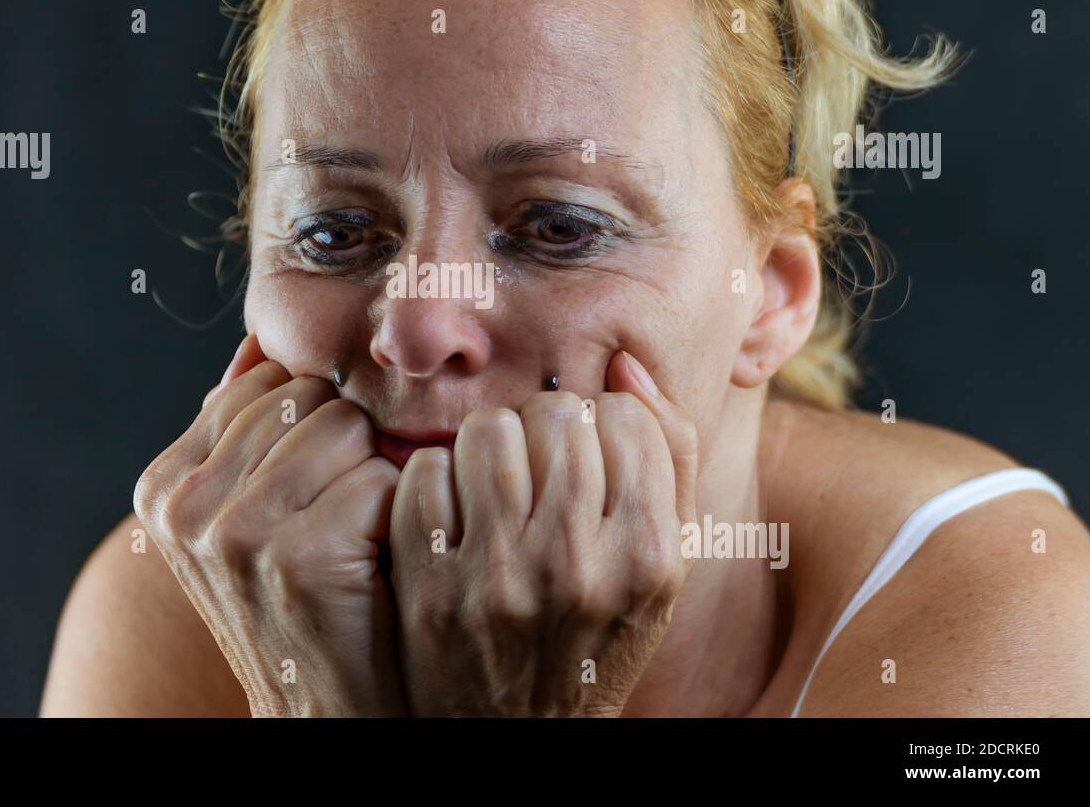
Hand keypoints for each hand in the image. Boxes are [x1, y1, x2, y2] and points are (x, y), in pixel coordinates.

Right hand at [134, 334, 407, 716]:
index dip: (316, 423)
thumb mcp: (250, 512)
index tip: (317, 489)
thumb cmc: (307, 599)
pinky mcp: (293, 555)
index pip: (265, 378)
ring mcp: (230, 530)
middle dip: (347, 447)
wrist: (329, 710)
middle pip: (310, 395)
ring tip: (357, 543)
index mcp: (164, 482)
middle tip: (344, 520)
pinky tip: (376, 565)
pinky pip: (381, 477)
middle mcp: (182, 502)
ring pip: (347, 428)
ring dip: (375, 479)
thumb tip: (256, 337)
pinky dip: (399, 516)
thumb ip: (246, 428)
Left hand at [388, 350, 697, 715]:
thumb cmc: (599, 627)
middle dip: (545, 428)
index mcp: (650, 556)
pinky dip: (436, 481)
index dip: (603, 423)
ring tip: (496, 482)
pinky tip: (454, 515)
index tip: (592, 457)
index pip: (623, 416)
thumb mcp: (665, 560)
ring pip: (487, 430)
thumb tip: (625, 363)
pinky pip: (425, 472)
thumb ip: (668, 454)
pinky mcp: (430, 587)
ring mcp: (499, 579)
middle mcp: (578, 566)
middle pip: (555, 414)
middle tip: (539, 468)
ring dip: (489, 444)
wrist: (519, 731)